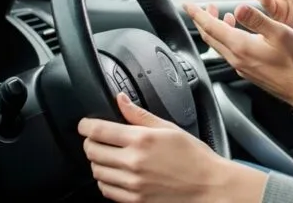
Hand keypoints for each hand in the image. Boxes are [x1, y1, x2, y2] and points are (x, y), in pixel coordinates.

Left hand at [78, 92, 266, 202]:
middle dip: (90, 142)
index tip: (85, 124)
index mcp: (142, 140)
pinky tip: (115, 173)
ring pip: (96, 171)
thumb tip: (121, 100)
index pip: (98, 130)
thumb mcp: (169, 128)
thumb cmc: (193, 156)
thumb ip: (140, 115)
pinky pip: (105, 190)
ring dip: (97, 161)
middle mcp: (133, 162)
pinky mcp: (134, 199)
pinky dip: (105, 180)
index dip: (85, 125)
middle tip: (98, 138)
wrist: (207, 185)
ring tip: (109, 155)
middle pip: (91, 150)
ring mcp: (132, 183)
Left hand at [184, 2, 292, 109]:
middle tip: (200, 7)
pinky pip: (229, 53)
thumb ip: (257, 19)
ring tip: (219, 16)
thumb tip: (238, 7)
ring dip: (215, 30)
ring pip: (219, 46)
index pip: (211, 27)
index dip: (198, 14)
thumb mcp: (279, 33)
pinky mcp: (249, 71)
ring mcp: (242, 67)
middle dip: (202, 20)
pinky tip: (237, 34)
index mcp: (241, 46)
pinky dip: (226, 39)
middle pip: (210, 38)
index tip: (187, 5)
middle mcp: (237, 58)